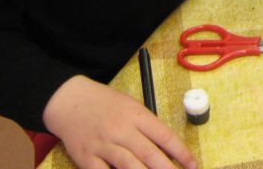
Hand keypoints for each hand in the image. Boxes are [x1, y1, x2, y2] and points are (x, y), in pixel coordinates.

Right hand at [43, 76, 194, 168]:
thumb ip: (146, 126)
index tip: (192, 164)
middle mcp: (121, 130)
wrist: (70, 100)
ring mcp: (103, 145)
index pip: (164, 135)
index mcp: (136, 115)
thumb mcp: (131, 106)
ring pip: (129, 166)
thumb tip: (165, 149)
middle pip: (149, 154)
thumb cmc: (105, 103)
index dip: (180, 152)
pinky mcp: (86, 157)